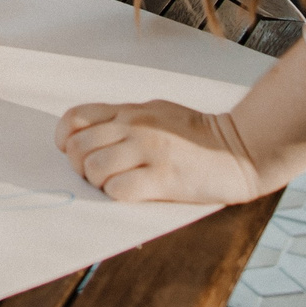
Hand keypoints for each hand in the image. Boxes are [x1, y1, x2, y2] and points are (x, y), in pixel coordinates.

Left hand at [56, 100, 265, 203]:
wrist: (239, 148)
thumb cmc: (194, 134)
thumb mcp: (155, 112)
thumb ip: (123, 120)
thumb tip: (89, 135)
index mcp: (129, 110)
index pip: (74, 118)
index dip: (65, 140)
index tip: (74, 153)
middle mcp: (134, 126)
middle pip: (78, 147)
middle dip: (80, 167)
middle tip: (99, 176)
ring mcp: (149, 150)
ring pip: (93, 169)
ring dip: (99, 184)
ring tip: (118, 184)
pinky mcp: (164, 177)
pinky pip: (119, 190)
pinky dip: (118, 195)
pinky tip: (134, 192)